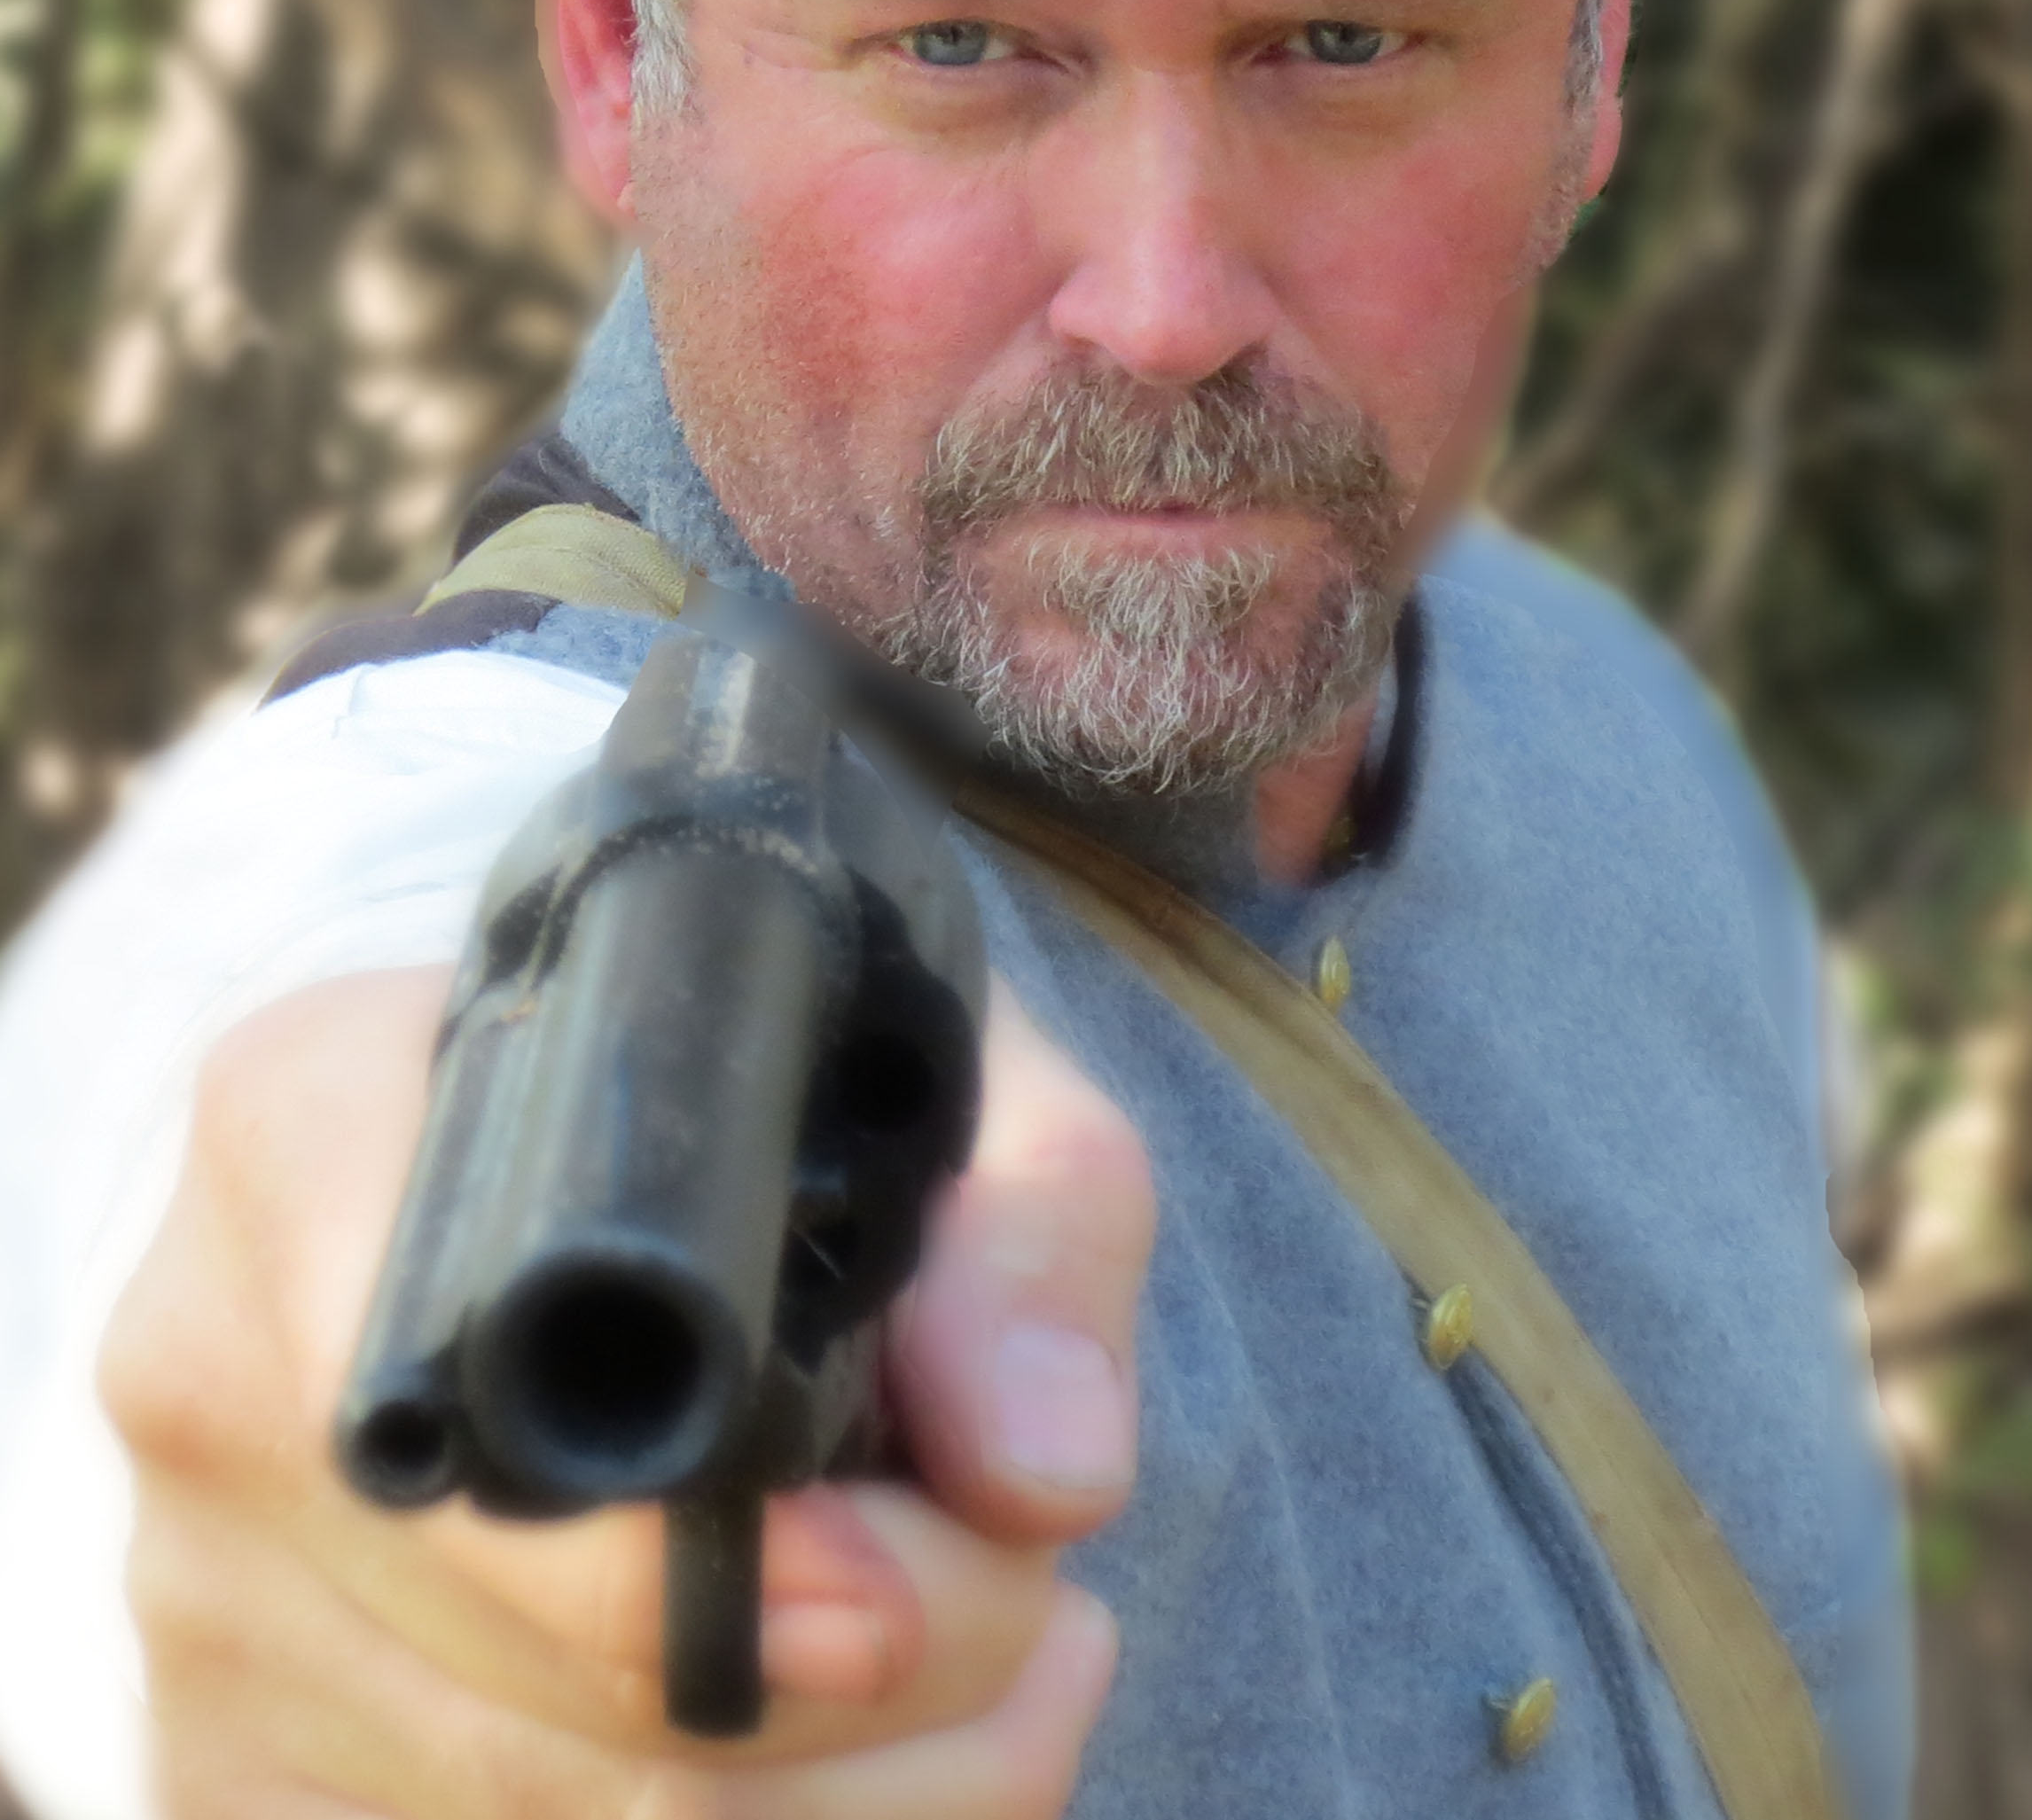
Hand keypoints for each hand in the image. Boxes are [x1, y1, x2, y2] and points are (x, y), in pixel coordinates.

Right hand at [101, 968, 1154, 1816]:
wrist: (608, 1173)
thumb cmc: (766, 1097)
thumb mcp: (929, 1072)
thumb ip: (1027, 1227)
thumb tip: (1046, 1472)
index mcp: (315, 1119)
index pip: (459, 1399)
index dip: (684, 1562)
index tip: (895, 1591)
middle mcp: (208, 1360)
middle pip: (535, 1677)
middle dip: (861, 1702)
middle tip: (1034, 1613)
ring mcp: (198, 1595)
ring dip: (847, 1807)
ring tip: (1004, 1670)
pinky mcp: (231, 1769)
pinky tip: (878, 1769)